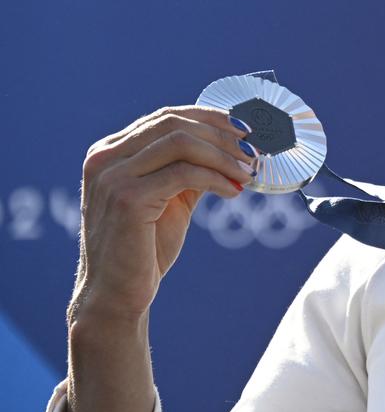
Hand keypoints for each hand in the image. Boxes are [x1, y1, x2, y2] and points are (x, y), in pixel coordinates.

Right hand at [69, 106, 257, 323]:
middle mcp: (105, 158)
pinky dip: (216, 177)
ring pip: (181, 143)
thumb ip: (189, 168)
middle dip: (221, 134)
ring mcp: (112, 176)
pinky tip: (233, 191)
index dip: (209, 118)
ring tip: (247, 171)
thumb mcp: (170, 197)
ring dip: (223, 155)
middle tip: (253, 151)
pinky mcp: (127, 198)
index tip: (244, 129)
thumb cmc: (144, 247)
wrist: (118, 293)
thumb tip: (233, 146)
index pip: (165, 117)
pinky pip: (184, 174)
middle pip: (174, 124)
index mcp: (111, 152)